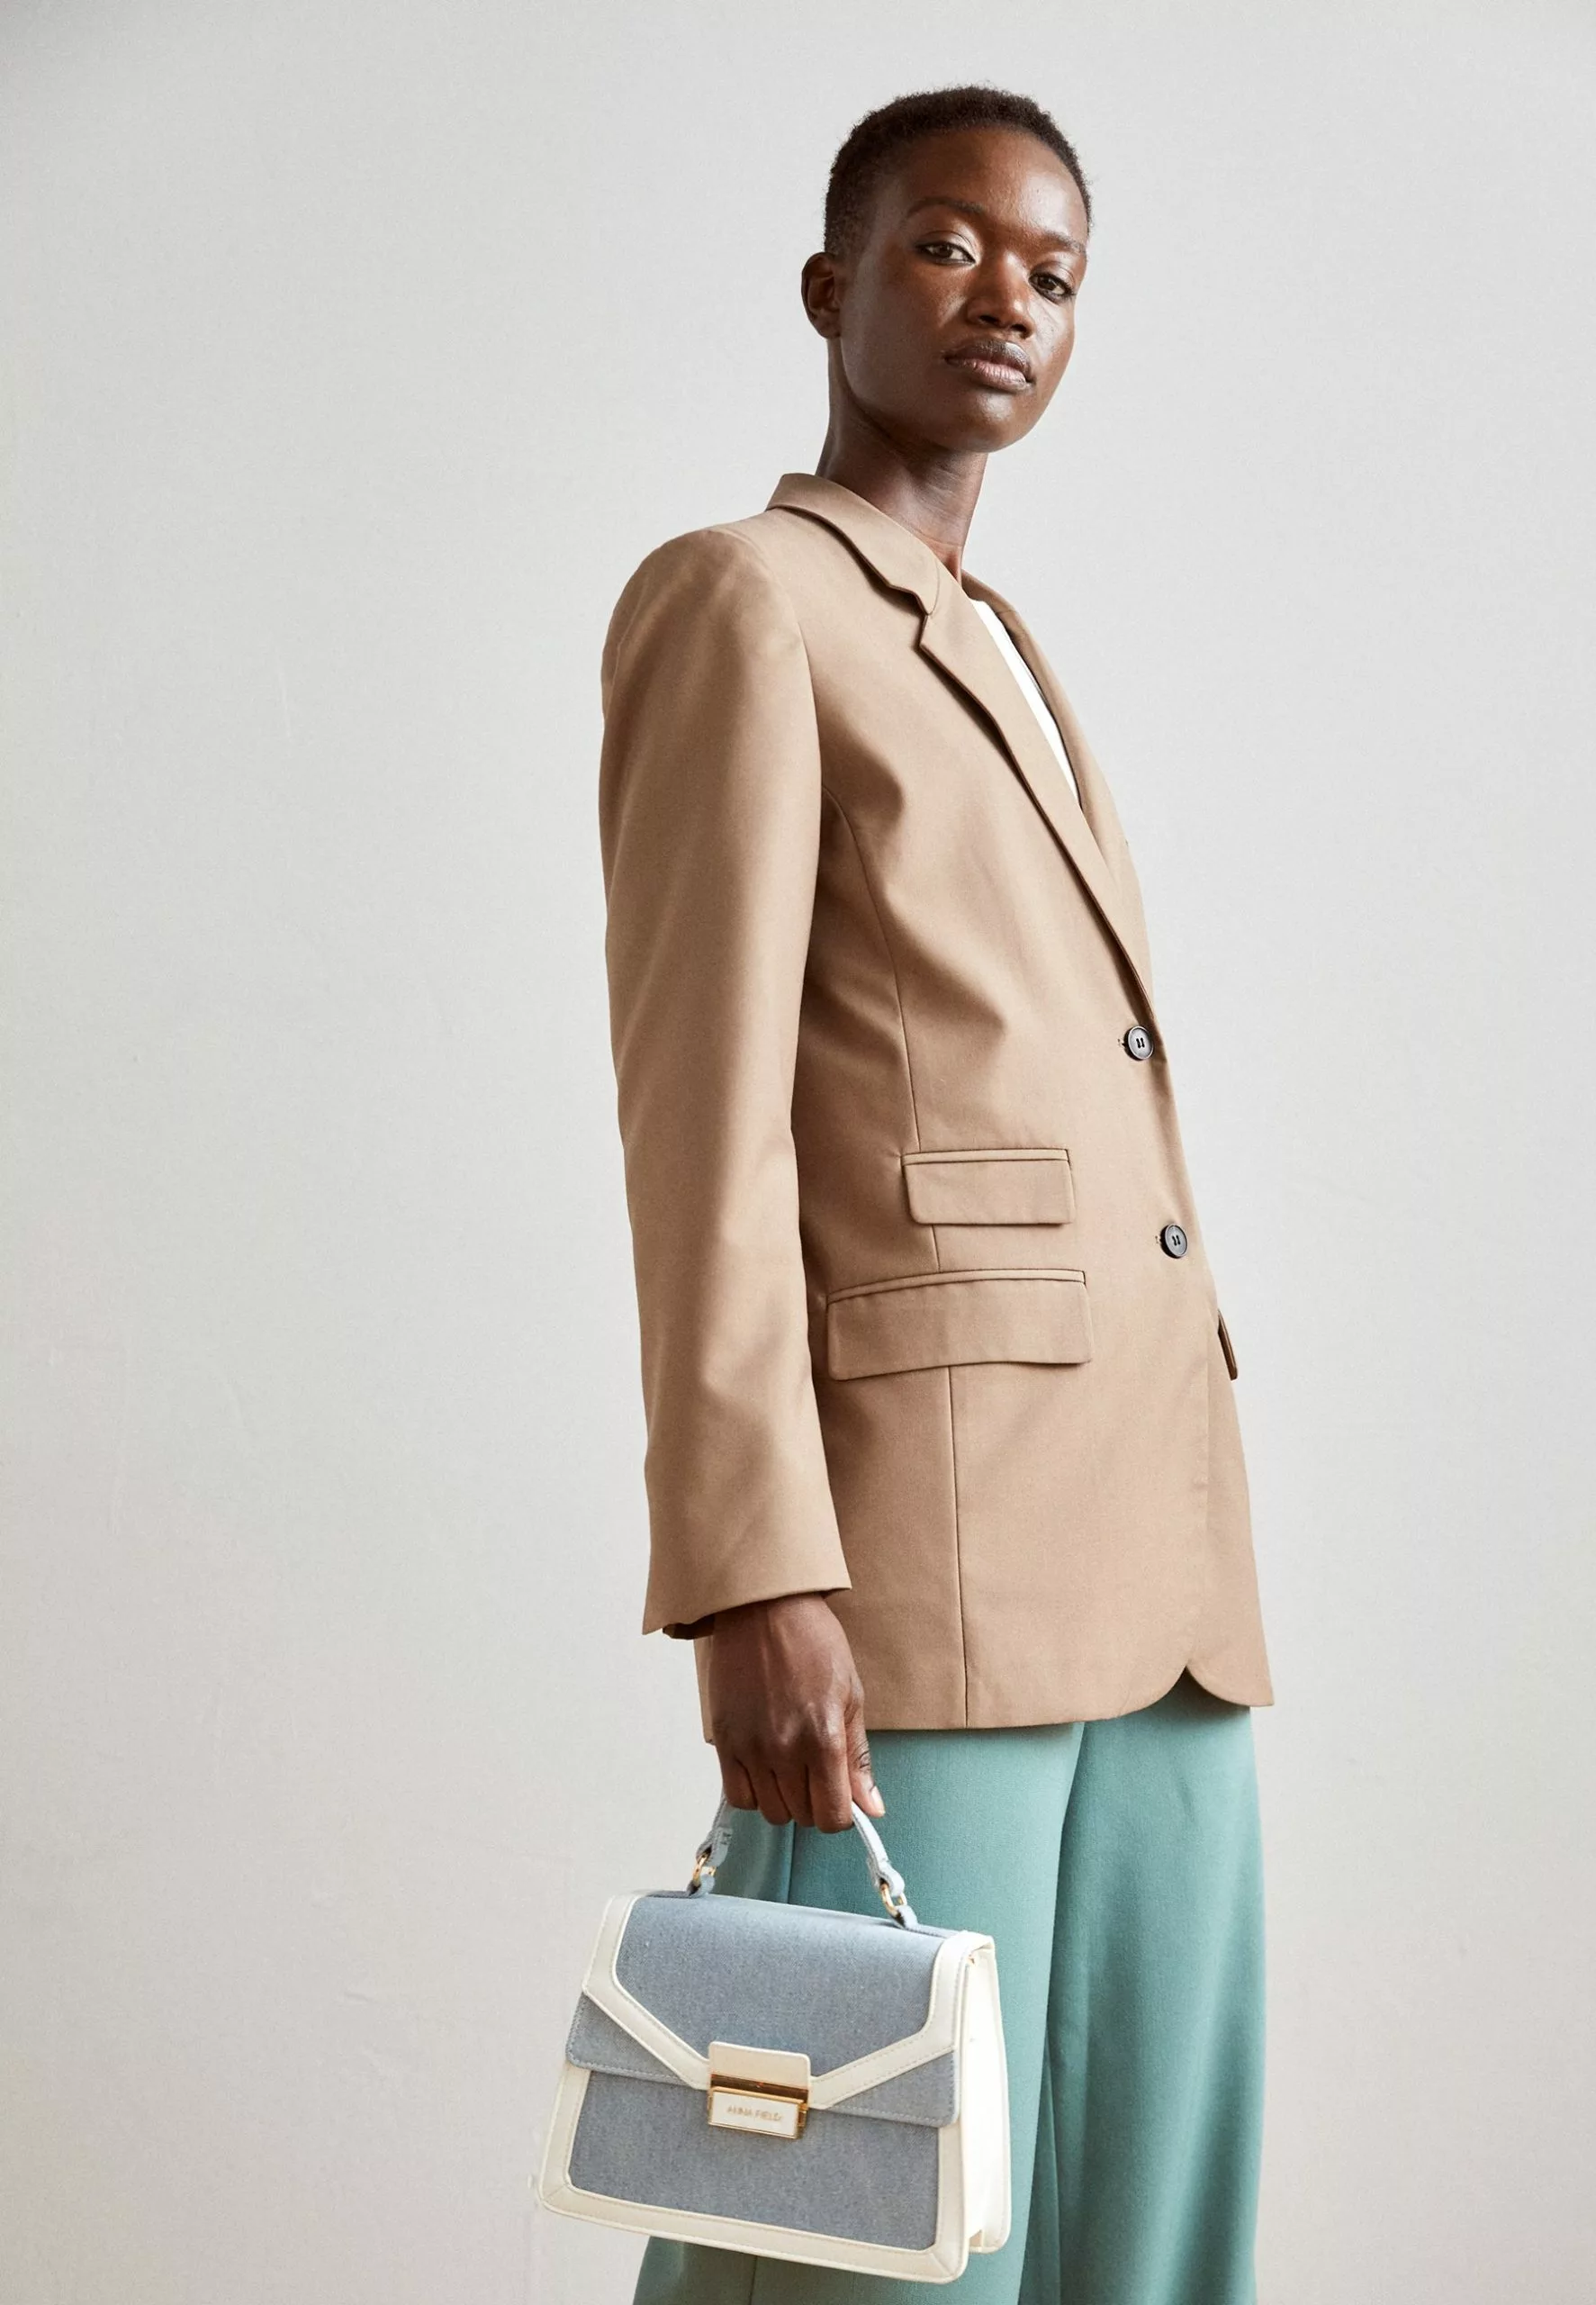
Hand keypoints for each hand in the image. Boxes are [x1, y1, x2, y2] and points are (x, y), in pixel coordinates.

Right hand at [707, 1592, 883, 1833]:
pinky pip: (737, 1795)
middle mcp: (785, 1749)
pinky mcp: (725, 1741)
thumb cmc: (812, 1642)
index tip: (841, 1798)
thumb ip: (858, 1757)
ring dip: (785, 1798)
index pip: (832, 1816)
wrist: (764, 1608)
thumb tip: (871, 1807)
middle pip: (802, 1816)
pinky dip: (753, 1792)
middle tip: (817, 1773)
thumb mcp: (851, 1695)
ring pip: (771, 1811)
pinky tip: (764, 1767)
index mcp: (823, 1737)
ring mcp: (751, 1747)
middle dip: (815, 1803)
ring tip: (790, 1765)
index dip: (842, 1814)